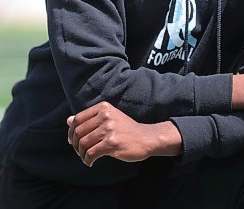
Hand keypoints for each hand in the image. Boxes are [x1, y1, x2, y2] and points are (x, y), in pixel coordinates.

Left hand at [67, 101, 181, 166]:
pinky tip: (91, 163)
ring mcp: (109, 128)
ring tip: (86, 158)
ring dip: (81, 154)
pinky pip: (91, 153)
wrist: (146, 138)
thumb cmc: (125, 130)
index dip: (71, 132)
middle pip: (78, 131)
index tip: (72, 141)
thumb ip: (89, 119)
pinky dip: (87, 160)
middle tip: (79, 152)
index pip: (78, 119)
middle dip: (75, 144)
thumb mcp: (108, 119)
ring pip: (83, 143)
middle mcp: (105, 115)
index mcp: (103, 108)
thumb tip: (68, 120)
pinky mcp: (112, 142)